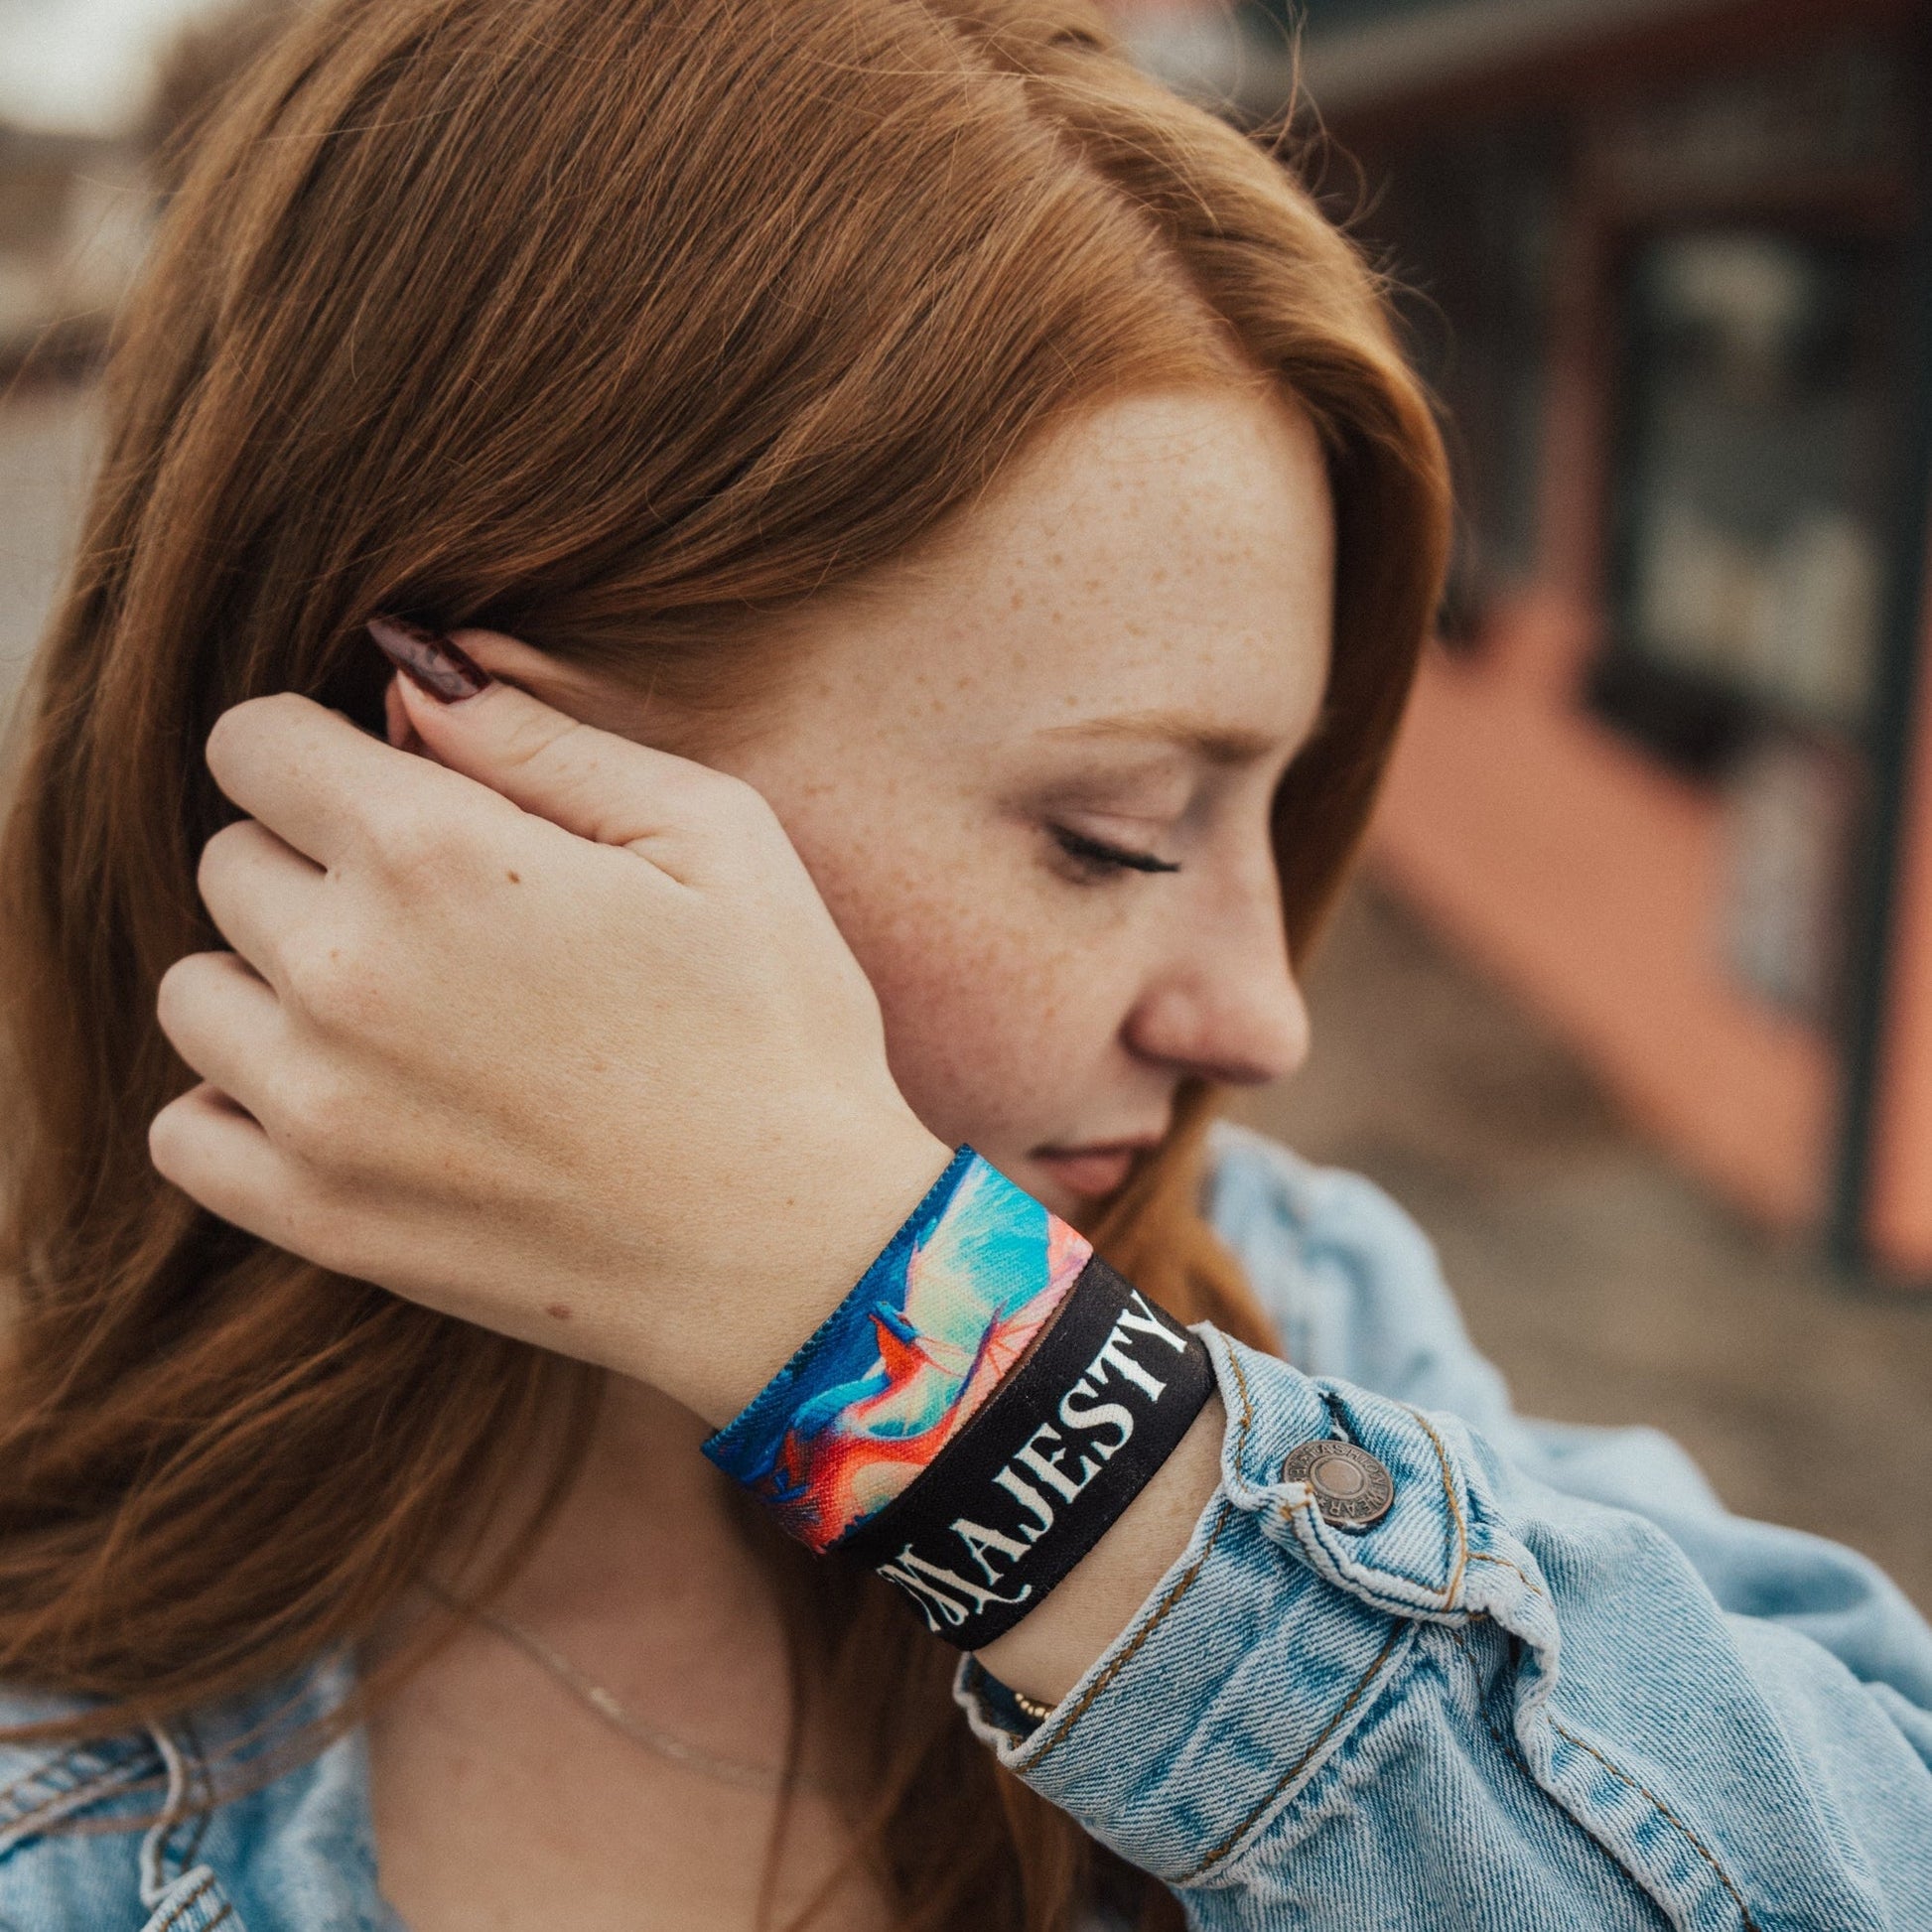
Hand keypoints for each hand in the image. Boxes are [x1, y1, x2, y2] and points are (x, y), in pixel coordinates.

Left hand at [149, 634, 951, 1425]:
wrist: (796, 1251)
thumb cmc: (777, 1026)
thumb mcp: (711, 833)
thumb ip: (541, 738)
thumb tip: (410, 674)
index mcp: (434, 852)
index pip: (252, 745)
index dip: (321, 750)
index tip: (387, 789)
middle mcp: (343, 968)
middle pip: (229, 862)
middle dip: (314, 863)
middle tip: (441, 917)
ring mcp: (316, 1106)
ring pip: (197, 992)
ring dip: (273, 982)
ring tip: (399, 1014)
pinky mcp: (318, 1218)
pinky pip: (183, 1130)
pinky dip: (239, 1104)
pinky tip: (344, 1098)